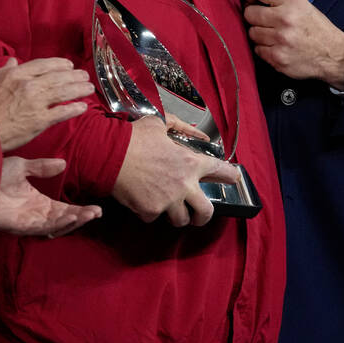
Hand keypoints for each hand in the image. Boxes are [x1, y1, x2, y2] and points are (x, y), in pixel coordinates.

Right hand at [0, 57, 94, 151]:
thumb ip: (3, 71)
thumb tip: (13, 61)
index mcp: (16, 74)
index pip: (44, 64)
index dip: (59, 64)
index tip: (68, 65)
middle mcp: (28, 85)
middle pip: (58, 77)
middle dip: (74, 76)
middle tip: (84, 76)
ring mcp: (35, 103)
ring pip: (64, 92)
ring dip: (79, 89)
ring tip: (89, 88)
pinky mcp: (40, 121)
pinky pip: (62, 112)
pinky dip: (74, 108)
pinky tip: (82, 107)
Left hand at [0, 157, 101, 236]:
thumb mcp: (22, 167)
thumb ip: (42, 168)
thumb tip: (62, 164)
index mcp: (36, 202)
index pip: (62, 209)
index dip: (79, 209)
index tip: (96, 207)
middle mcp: (34, 213)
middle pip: (62, 220)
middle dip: (81, 217)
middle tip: (97, 212)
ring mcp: (26, 221)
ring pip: (55, 226)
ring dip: (73, 221)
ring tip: (88, 214)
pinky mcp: (18, 225)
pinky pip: (41, 228)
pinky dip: (57, 224)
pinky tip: (70, 217)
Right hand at [112, 116, 238, 226]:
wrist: (109, 154)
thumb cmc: (134, 137)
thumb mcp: (160, 123)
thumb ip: (181, 127)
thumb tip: (199, 133)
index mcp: (189, 162)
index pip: (219, 171)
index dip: (229, 175)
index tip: (233, 178)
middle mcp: (183, 185)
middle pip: (206, 211)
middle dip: (204, 216)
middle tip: (199, 215)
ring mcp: (168, 201)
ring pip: (181, 220)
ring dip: (176, 214)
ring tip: (168, 207)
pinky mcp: (150, 211)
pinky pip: (155, 217)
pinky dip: (150, 210)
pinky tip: (143, 199)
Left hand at [241, 0, 343, 87]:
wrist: (334, 55)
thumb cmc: (316, 28)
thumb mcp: (302, 3)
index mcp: (292, 0)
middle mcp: (286, 18)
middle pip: (249, 12)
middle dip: (254, 16)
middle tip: (265, 20)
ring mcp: (281, 39)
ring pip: (251, 32)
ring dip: (259, 34)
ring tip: (274, 35)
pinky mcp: (278, 58)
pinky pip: (257, 49)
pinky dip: (264, 49)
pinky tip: (277, 46)